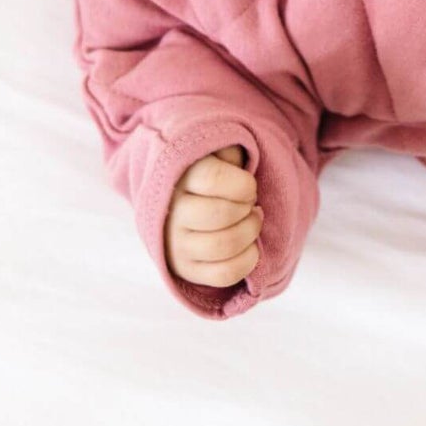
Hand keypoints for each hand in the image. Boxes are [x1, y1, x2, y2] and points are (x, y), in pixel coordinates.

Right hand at [165, 145, 262, 287]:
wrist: (177, 205)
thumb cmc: (208, 176)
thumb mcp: (215, 154)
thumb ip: (227, 152)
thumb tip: (235, 160)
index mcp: (180, 179)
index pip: (214, 179)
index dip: (243, 184)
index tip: (248, 186)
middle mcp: (173, 214)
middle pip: (223, 214)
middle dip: (248, 209)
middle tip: (251, 205)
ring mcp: (176, 245)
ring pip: (226, 245)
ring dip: (251, 232)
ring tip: (252, 221)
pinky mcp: (185, 270)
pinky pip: (224, 274)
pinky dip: (248, 260)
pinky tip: (249, 245)